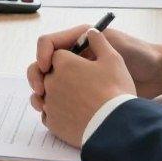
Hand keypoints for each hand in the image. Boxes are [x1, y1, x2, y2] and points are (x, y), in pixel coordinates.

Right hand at [28, 24, 161, 104]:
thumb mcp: (116, 45)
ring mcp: (76, 77)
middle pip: (42, 65)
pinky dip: (52, 105)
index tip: (48, 68)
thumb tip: (83, 36)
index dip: (43, 55)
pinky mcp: (80, 95)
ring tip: (42, 104)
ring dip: (41, 93)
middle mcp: (73, 58)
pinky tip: (53, 113)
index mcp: (77, 41)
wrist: (155, 74)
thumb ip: (98, 41)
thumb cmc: (138, 55)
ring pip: (47, 84)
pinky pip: (58, 100)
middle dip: (37, 76)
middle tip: (41, 91)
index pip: (48, 44)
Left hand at [28, 32, 136, 146]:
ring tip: (73, 99)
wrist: (117, 127)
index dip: (67, 58)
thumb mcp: (113, 59)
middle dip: (58, 75)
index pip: (56, 54)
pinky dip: (56, 111)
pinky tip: (71, 113)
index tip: (78, 65)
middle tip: (76, 82)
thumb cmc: (116, 91)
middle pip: (47, 73)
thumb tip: (91, 33)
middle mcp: (51, 81)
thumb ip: (99, 41)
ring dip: (54, 93)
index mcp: (63, 62)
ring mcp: (50, 103)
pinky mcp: (52, 123)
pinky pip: (47, 114)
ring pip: (44, 94)